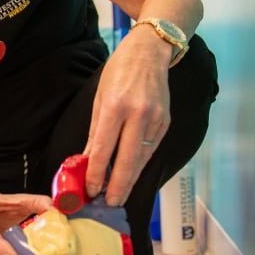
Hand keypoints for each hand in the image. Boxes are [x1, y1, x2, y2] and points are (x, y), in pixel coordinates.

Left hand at [84, 26, 171, 205]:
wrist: (150, 52)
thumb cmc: (119, 71)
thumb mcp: (99, 97)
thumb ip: (95, 131)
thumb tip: (88, 159)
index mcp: (116, 107)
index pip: (105, 148)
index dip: (97, 172)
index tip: (91, 189)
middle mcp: (139, 114)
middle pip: (128, 160)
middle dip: (118, 185)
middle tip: (110, 203)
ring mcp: (156, 119)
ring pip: (142, 158)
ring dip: (130, 179)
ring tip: (119, 195)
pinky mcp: (166, 122)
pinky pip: (151, 149)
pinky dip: (141, 163)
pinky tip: (132, 174)